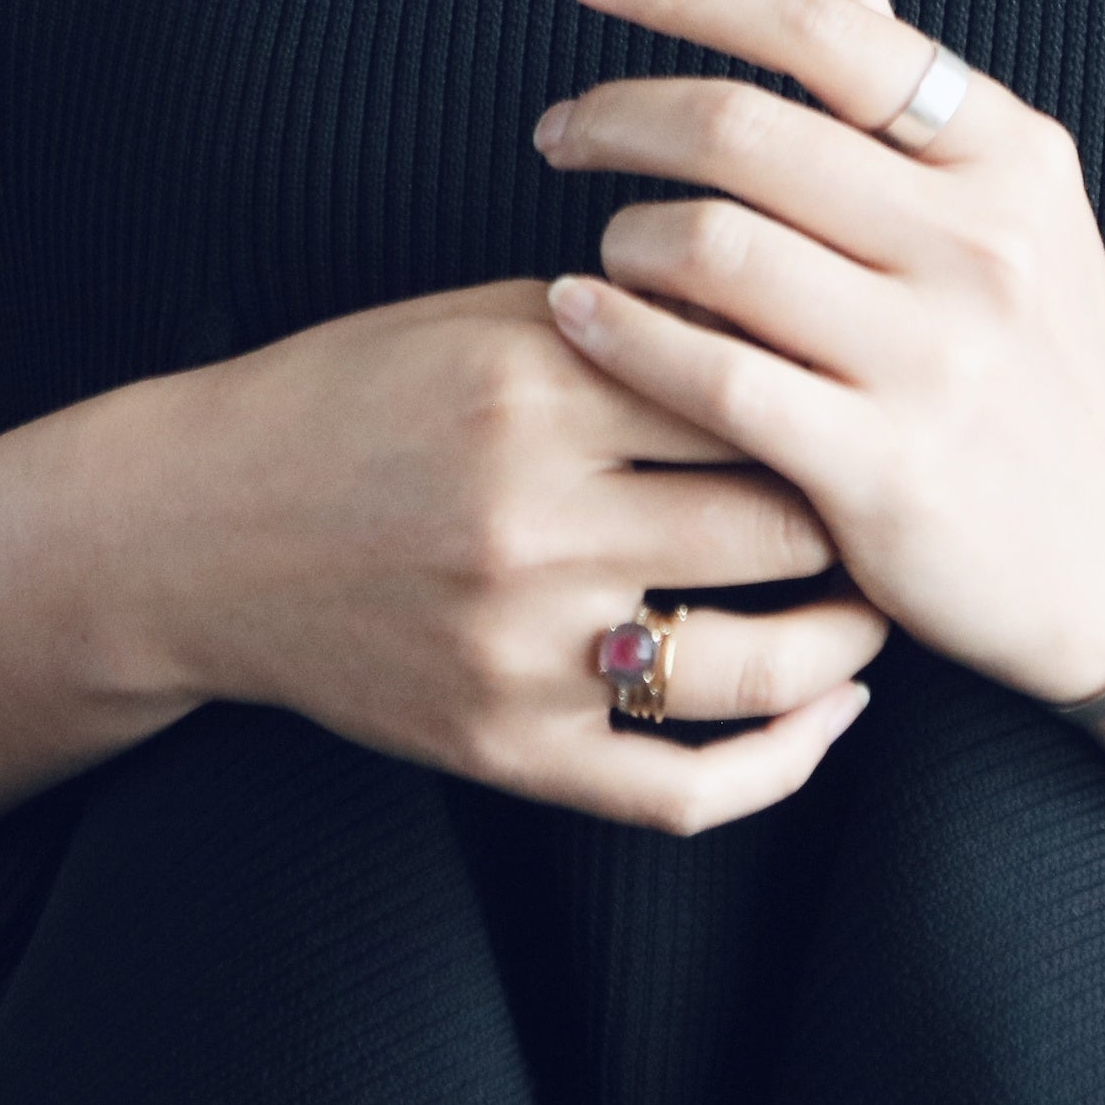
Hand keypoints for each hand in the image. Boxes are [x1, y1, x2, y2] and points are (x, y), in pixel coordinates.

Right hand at [151, 279, 886, 833]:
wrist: (197, 530)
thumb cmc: (347, 397)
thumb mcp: (474, 319)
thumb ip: (622, 320)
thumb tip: (784, 317)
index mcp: (536, 384)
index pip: (751, 384)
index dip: (835, 386)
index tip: (881, 386)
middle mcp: (535, 517)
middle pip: (776, 521)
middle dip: (860, 508)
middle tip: (907, 497)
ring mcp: (520, 647)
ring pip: (753, 663)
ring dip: (846, 641)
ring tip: (879, 607)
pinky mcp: (502, 747)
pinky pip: (676, 787)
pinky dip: (778, 765)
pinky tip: (827, 716)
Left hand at [533, 0, 1104, 712]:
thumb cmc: (1037, 362)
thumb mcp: (1008, 203)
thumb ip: (903, 79)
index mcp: (1006, 152)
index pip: (824, 29)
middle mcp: (980, 239)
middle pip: (746, 129)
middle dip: (620, 114)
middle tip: (557, 130)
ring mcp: (935, 355)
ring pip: (716, 246)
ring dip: (625, 236)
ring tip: (603, 251)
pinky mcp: (885, 467)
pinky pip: (712, 373)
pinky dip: (623, 335)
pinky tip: (580, 318)